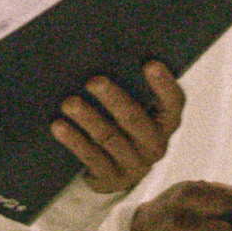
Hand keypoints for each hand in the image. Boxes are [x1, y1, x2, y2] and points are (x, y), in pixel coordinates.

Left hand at [53, 62, 185, 193]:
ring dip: (88, 118)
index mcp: (166, 122)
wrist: (115, 172)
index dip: (164, 84)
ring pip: (110, 138)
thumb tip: (101, 52)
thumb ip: (130, 87)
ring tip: (68, 102)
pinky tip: (58, 126)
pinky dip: (74, 140)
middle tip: (93, 81)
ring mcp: (135, 164)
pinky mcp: (112, 178)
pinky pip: (92, 157)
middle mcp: (155, 144)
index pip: (173, 102)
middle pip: (135, 119)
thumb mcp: (133, 109)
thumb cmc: (123, 126)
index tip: (150, 63)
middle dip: (114, 99)